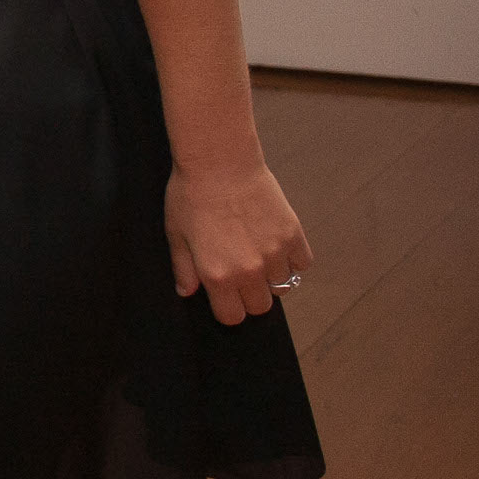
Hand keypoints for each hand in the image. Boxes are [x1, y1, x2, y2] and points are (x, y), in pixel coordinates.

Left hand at [165, 161, 313, 324]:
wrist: (219, 162)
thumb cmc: (191, 194)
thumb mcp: (176, 234)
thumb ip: (184, 269)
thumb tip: (187, 292)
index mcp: (218, 275)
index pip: (232, 317)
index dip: (227, 308)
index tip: (225, 296)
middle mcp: (249, 271)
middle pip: (261, 307)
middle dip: (250, 296)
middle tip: (241, 274)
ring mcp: (275, 254)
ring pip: (283, 286)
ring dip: (271, 277)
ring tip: (256, 253)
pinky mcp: (293, 235)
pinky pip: (302, 264)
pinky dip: (293, 260)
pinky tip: (276, 244)